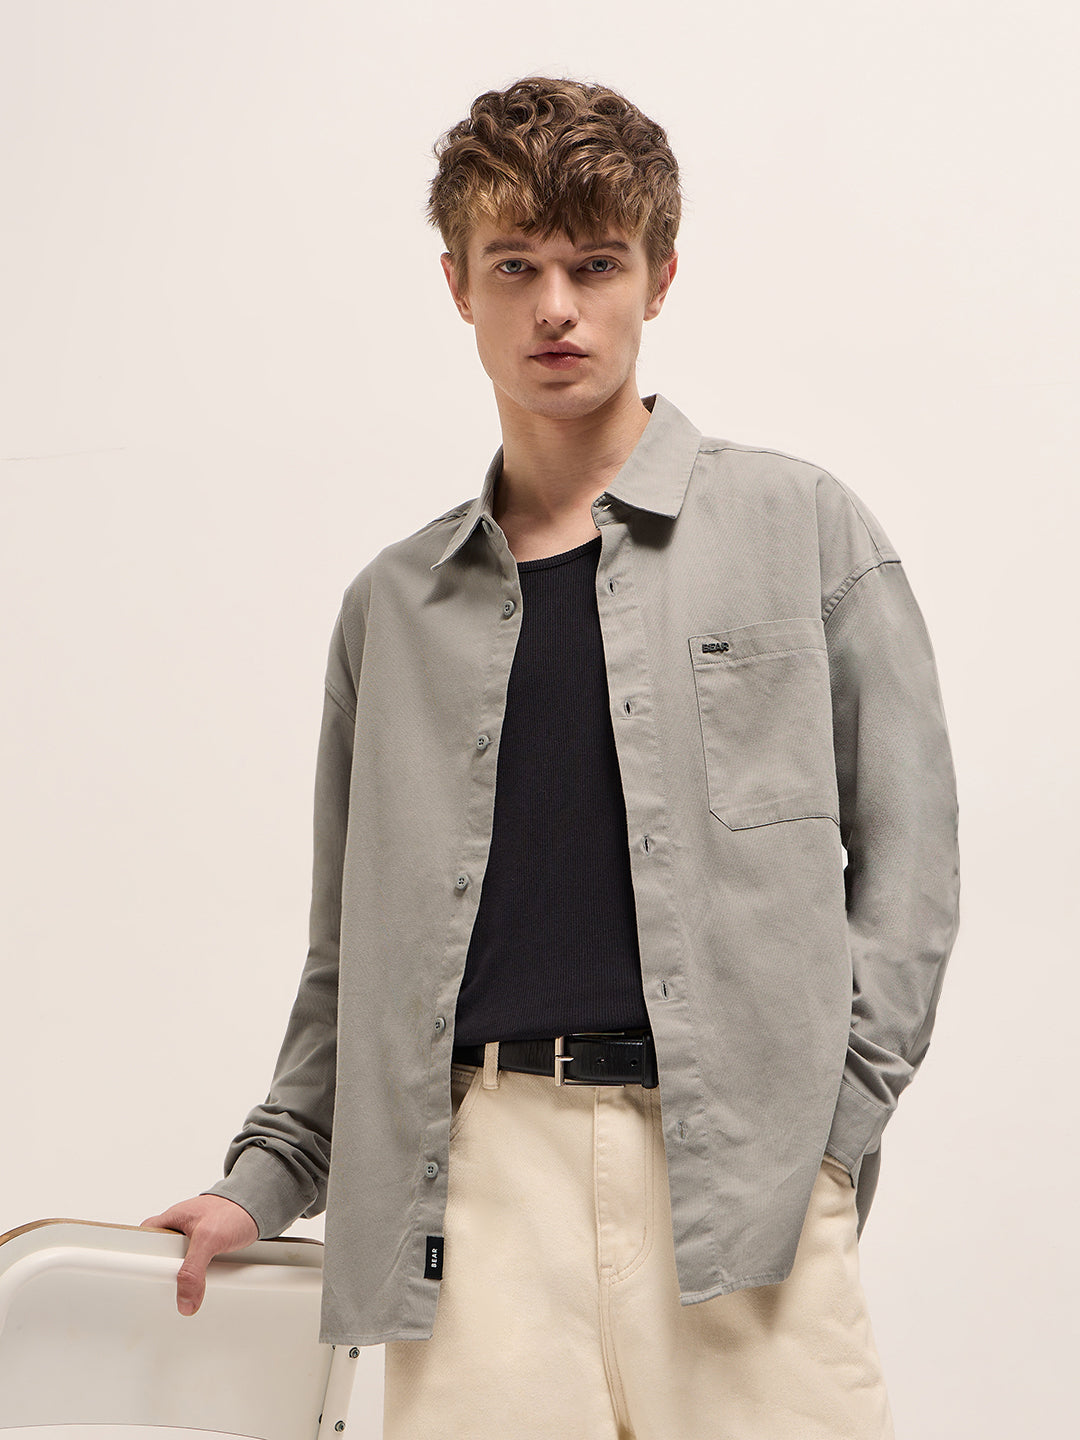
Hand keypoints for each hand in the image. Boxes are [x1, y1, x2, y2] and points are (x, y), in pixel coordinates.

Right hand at [140, 1194, 258, 1315]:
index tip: (142, 1286)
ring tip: (192, 1290)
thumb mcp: (210, 1238)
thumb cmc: (234, 1209)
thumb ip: (193, 1269)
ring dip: (187, 1281)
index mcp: (169, 1221)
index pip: (142, 1246)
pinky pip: (197, 1272)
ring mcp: (192, 1242)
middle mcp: (177, 1232)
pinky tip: (207, 1284)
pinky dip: (202, 1279)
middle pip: (160, 1263)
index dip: (141, 1266)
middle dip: (166, 1278)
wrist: (260, 1205)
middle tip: (173, 1290)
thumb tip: (185, 1300)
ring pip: (180, 1270)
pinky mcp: (206, 1251)